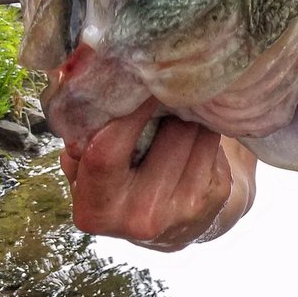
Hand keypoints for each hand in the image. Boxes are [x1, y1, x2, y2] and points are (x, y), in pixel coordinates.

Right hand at [60, 99, 256, 250]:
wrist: (172, 220)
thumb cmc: (121, 182)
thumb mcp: (88, 170)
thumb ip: (82, 139)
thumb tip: (86, 89)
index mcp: (97, 211)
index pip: (106, 150)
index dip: (124, 111)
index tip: (136, 77)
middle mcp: (141, 217)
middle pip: (166, 133)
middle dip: (165, 105)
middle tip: (161, 90)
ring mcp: (183, 208)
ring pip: (193, 131)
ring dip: (187, 113)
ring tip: (176, 113)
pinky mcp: (215, 196)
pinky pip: (212, 141)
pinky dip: (205, 127)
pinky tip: (195, 131)